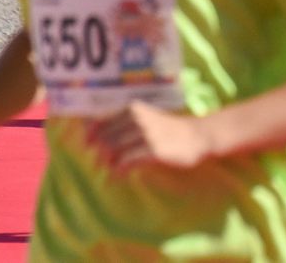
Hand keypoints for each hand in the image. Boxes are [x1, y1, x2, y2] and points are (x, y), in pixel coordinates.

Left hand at [89, 101, 211, 171]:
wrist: (198, 135)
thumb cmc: (168, 128)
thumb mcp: (146, 118)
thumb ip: (123, 123)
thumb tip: (93, 131)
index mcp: (133, 109)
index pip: (99, 121)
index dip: (90, 135)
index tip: (88, 146)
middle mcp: (137, 119)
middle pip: (104, 138)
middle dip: (98, 152)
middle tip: (99, 163)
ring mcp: (145, 134)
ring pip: (113, 149)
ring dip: (107, 162)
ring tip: (109, 170)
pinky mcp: (153, 149)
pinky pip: (126, 161)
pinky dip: (118, 170)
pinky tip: (118, 175)